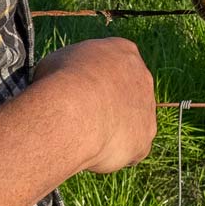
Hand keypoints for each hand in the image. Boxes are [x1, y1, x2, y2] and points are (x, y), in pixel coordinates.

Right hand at [36, 36, 158, 173]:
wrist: (74, 110)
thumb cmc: (59, 82)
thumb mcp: (57, 61)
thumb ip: (69, 70)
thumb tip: (59, 81)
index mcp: (123, 52)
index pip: (114, 65)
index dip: (95, 80)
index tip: (79, 93)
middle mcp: (142, 77)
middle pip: (127, 93)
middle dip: (108, 105)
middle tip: (82, 118)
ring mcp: (147, 109)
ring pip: (131, 122)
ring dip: (113, 130)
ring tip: (85, 137)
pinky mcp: (145, 138)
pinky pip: (131, 149)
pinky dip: (114, 153)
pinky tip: (95, 153)